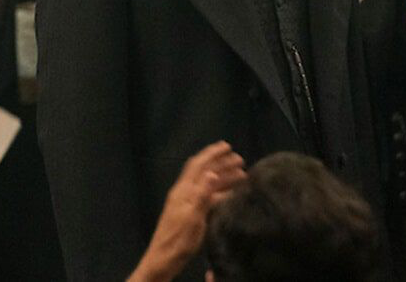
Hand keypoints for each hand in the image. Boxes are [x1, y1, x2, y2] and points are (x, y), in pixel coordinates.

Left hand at [129, 141, 246, 281]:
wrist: (163, 259)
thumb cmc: (178, 240)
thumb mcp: (192, 217)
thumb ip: (202, 194)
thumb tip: (211, 172)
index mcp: (183, 190)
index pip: (198, 165)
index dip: (212, 154)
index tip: (228, 146)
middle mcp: (184, 192)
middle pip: (203, 172)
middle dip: (221, 163)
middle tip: (240, 160)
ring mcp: (186, 203)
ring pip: (207, 184)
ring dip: (223, 177)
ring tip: (241, 175)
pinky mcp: (189, 214)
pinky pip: (207, 196)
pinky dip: (219, 192)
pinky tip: (230, 195)